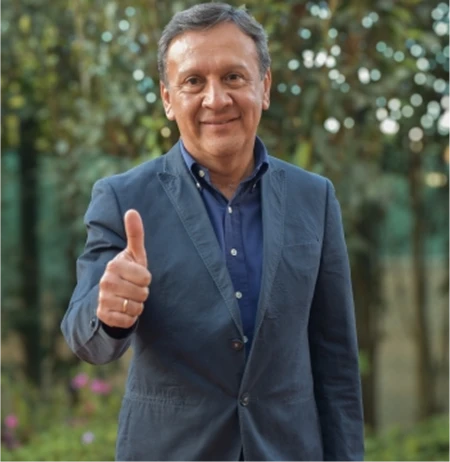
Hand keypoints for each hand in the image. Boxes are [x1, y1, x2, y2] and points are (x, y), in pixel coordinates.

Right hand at [97, 209, 151, 328]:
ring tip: (129, 298)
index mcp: (114, 265)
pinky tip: (123, 310)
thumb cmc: (129, 272)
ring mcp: (103, 299)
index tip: (137, 276)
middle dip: (142, 293)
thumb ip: (135, 234)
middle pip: (143, 293)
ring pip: (136, 307)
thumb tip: (132, 211)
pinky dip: (130, 318)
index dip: (146, 279)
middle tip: (133, 288)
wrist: (112, 296)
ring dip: (137, 305)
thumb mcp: (134, 254)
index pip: (146, 277)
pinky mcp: (103, 316)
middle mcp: (105, 282)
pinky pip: (128, 320)